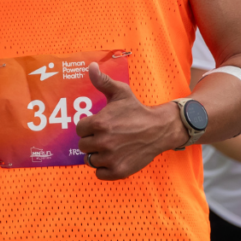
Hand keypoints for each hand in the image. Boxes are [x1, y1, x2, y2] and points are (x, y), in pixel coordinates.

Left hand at [74, 62, 185, 179]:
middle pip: (83, 146)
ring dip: (97, 154)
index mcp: (99, 123)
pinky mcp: (118, 171)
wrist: (160, 129)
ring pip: (90, 160)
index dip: (88, 127)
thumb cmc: (137, 110)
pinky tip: (113, 158)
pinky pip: (99, 173)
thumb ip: (102, 81)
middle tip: (107, 136)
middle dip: (92, 141)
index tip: (100, 125)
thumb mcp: (121, 93)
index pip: (79, 130)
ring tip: (110, 146)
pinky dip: (104, 168)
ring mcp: (110, 158)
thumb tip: (90, 66)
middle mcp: (103, 142)